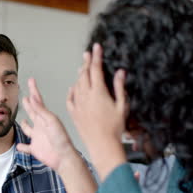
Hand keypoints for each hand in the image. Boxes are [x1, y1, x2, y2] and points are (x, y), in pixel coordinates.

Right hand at [17, 78, 78, 170]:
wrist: (64, 157)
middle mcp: (41, 126)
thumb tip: (32, 98)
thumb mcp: (51, 122)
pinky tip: (18, 146)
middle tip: (25, 96)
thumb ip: (40, 110)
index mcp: (45, 118)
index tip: (31, 80)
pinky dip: (21, 147)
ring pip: (28, 129)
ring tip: (22, 121)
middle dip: (28, 104)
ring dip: (24, 125)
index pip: (38, 101)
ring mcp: (37, 138)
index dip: (34, 90)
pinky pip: (26, 147)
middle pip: (32, 112)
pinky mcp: (35, 149)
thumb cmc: (61, 139)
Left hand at [67, 43, 126, 178]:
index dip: (96, 56)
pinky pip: (70, 98)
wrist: (102, 144)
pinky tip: (73, 88)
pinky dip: (72, 90)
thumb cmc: (114, 128)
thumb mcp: (122, 106)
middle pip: (84, 74)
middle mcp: (86, 96)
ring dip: (79, 74)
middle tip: (87, 54)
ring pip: (77, 84)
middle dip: (86, 62)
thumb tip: (120, 73)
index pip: (96, 69)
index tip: (96, 47)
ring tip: (82, 68)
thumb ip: (119, 87)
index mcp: (98, 92)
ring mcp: (78, 104)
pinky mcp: (74, 113)